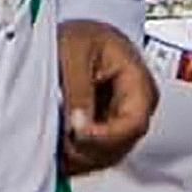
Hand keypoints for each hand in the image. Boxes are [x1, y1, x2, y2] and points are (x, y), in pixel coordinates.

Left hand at [59, 21, 157, 175]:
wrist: (74, 35)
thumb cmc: (81, 35)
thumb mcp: (74, 51)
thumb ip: (78, 89)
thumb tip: (79, 125)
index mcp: (139, 83)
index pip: (133, 123)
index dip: (104, 136)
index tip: (74, 134)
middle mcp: (135, 108)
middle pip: (120, 146)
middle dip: (86, 149)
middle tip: (58, 140)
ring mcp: (120, 123)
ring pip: (105, 157)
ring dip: (78, 156)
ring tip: (52, 141)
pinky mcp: (103, 132)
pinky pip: (93, 156)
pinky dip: (73, 156)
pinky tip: (55, 147)